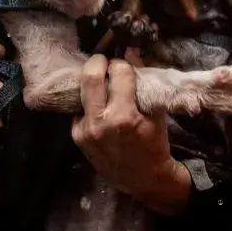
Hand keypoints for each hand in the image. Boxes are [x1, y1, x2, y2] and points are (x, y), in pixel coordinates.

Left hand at [71, 53, 185, 213]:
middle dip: (98, 62)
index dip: (123, 64)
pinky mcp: (76, 136)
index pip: (119, 72)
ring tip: (102, 81)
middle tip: (105, 61)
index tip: (125, 65)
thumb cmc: (154, 145)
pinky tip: (99, 105)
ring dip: (92, 82)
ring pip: (81, 91)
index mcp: (124, 116)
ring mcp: (85, 130)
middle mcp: (100, 122)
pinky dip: (89, 102)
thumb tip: (133, 51)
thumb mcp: (155, 114)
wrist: (142, 179)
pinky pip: (80, 109)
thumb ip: (143, 82)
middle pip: (90, 76)